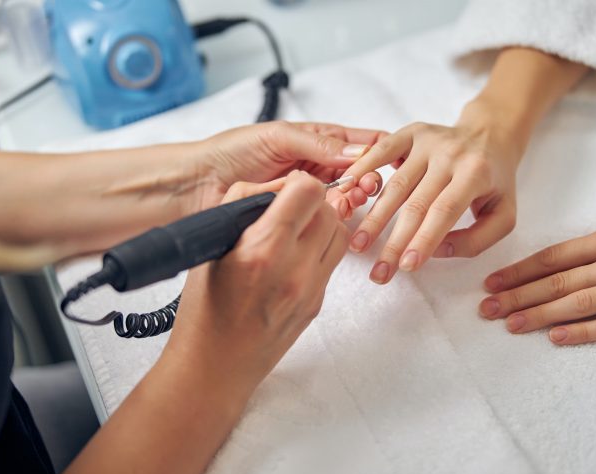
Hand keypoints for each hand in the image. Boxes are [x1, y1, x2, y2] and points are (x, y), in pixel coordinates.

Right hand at [167, 171, 349, 395]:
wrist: (214, 368)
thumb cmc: (203, 311)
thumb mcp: (211, 248)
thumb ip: (243, 205)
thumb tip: (275, 186)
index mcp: (263, 250)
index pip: (309, 192)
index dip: (298, 184)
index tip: (284, 191)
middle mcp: (294, 269)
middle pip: (330, 211)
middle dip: (311, 203)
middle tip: (287, 212)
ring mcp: (311, 290)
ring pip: (340, 234)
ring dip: (321, 225)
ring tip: (292, 233)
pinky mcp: (318, 304)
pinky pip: (332, 262)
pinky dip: (318, 250)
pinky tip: (292, 259)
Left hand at [191, 121, 383, 216]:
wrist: (200, 183)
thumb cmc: (232, 152)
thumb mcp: (279, 137)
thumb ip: (319, 143)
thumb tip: (360, 150)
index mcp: (316, 140)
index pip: (359, 142)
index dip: (380, 148)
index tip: (395, 157)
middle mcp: (318, 166)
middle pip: (359, 171)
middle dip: (369, 176)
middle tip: (370, 183)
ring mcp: (310, 192)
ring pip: (347, 195)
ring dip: (355, 195)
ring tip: (355, 196)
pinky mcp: (299, 215)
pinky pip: (327, 215)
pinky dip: (337, 214)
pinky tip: (340, 211)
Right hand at [339, 109, 523, 283]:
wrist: (490, 134)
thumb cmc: (494, 181)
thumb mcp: (503, 214)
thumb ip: (477, 239)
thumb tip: (437, 251)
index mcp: (476, 173)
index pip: (445, 211)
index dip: (424, 240)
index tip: (406, 267)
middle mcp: (450, 154)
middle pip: (416, 204)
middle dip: (394, 242)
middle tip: (378, 271)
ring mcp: (428, 141)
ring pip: (395, 185)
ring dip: (374, 218)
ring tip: (357, 245)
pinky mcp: (411, 132)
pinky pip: (381, 151)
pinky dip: (362, 170)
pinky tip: (347, 193)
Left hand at [480, 215, 595, 344]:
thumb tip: (561, 263)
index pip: (553, 257)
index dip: (519, 271)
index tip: (492, 281)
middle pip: (557, 281)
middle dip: (517, 295)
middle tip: (487, 308)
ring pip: (577, 303)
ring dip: (540, 315)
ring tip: (510, 325)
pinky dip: (583, 333)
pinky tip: (556, 339)